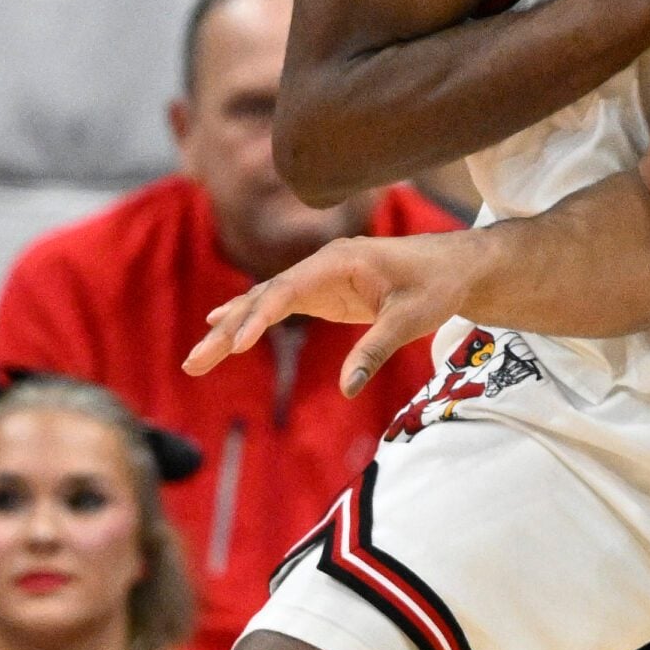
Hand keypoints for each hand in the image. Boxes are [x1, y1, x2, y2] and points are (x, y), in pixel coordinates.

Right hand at [187, 233, 484, 394]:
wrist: (456, 266)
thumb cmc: (436, 284)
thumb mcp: (411, 318)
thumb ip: (376, 350)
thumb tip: (347, 389)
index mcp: (339, 260)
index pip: (286, 289)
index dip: (258, 317)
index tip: (235, 346)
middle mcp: (321, 264)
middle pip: (264, 296)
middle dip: (228, 329)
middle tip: (194, 362)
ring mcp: (319, 277)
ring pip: (265, 302)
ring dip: (232, 329)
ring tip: (197, 359)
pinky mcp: (323, 292)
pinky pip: (279, 307)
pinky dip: (251, 320)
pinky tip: (225, 331)